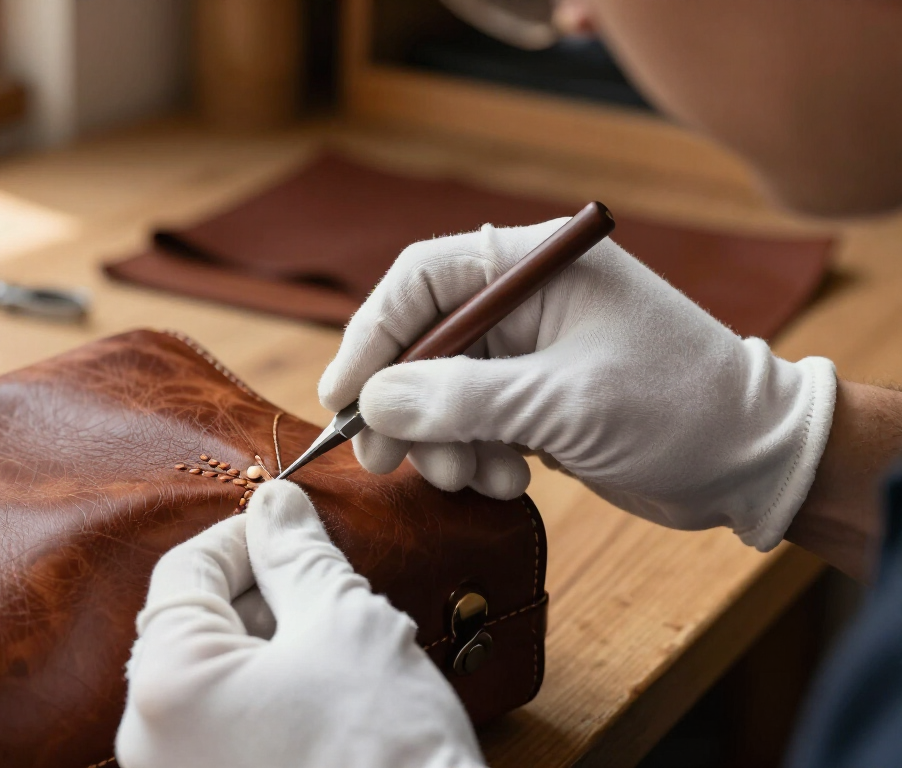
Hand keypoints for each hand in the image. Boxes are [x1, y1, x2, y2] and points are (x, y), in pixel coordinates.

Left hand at [116, 480, 485, 767]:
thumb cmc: (387, 753)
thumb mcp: (346, 624)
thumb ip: (297, 554)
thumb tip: (274, 506)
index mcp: (165, 686)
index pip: (185, 572)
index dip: (243, 536)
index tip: (290, 526)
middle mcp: (150, 744)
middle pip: (192, 629)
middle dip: (260, 597)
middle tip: (327, 591)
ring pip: (212, 683)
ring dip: (268, 650)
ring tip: (338, 653)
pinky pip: (225, 732)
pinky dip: (266, 702)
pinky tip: (327, 703)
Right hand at [318, 219, 836, 550]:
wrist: (754, 461)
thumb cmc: (677, 407)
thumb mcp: (562, 401)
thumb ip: (461, 398)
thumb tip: (374, 401)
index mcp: (534, 266)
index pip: (421, 281)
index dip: (371, 336)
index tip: (343, 396)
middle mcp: (524, 300)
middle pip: (420, 342)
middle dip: (403, 405)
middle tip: (387, 460)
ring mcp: (528, 351)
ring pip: (439, 391)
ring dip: (441, 441)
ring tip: (470, 477)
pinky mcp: (533, 398)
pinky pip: (470, 423)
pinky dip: (473, 455)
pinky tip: (507, 480)